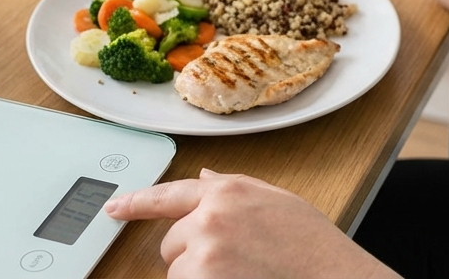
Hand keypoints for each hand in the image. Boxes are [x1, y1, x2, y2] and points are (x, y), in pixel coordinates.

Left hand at [105, 169, 398, 278]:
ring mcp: (204, 251)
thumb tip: (203, 180)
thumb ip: (234, 189)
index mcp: (228, 192)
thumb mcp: (276, 202)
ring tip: (243, 273)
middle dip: (193, 254)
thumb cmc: (312, 247)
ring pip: (178, 272)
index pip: (169, 194)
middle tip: (236, 261)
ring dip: (200, 277)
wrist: (333, 278)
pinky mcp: (201, 278)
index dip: (136, 202)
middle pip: (172, 241)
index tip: (115, 208)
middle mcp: (211, 216)